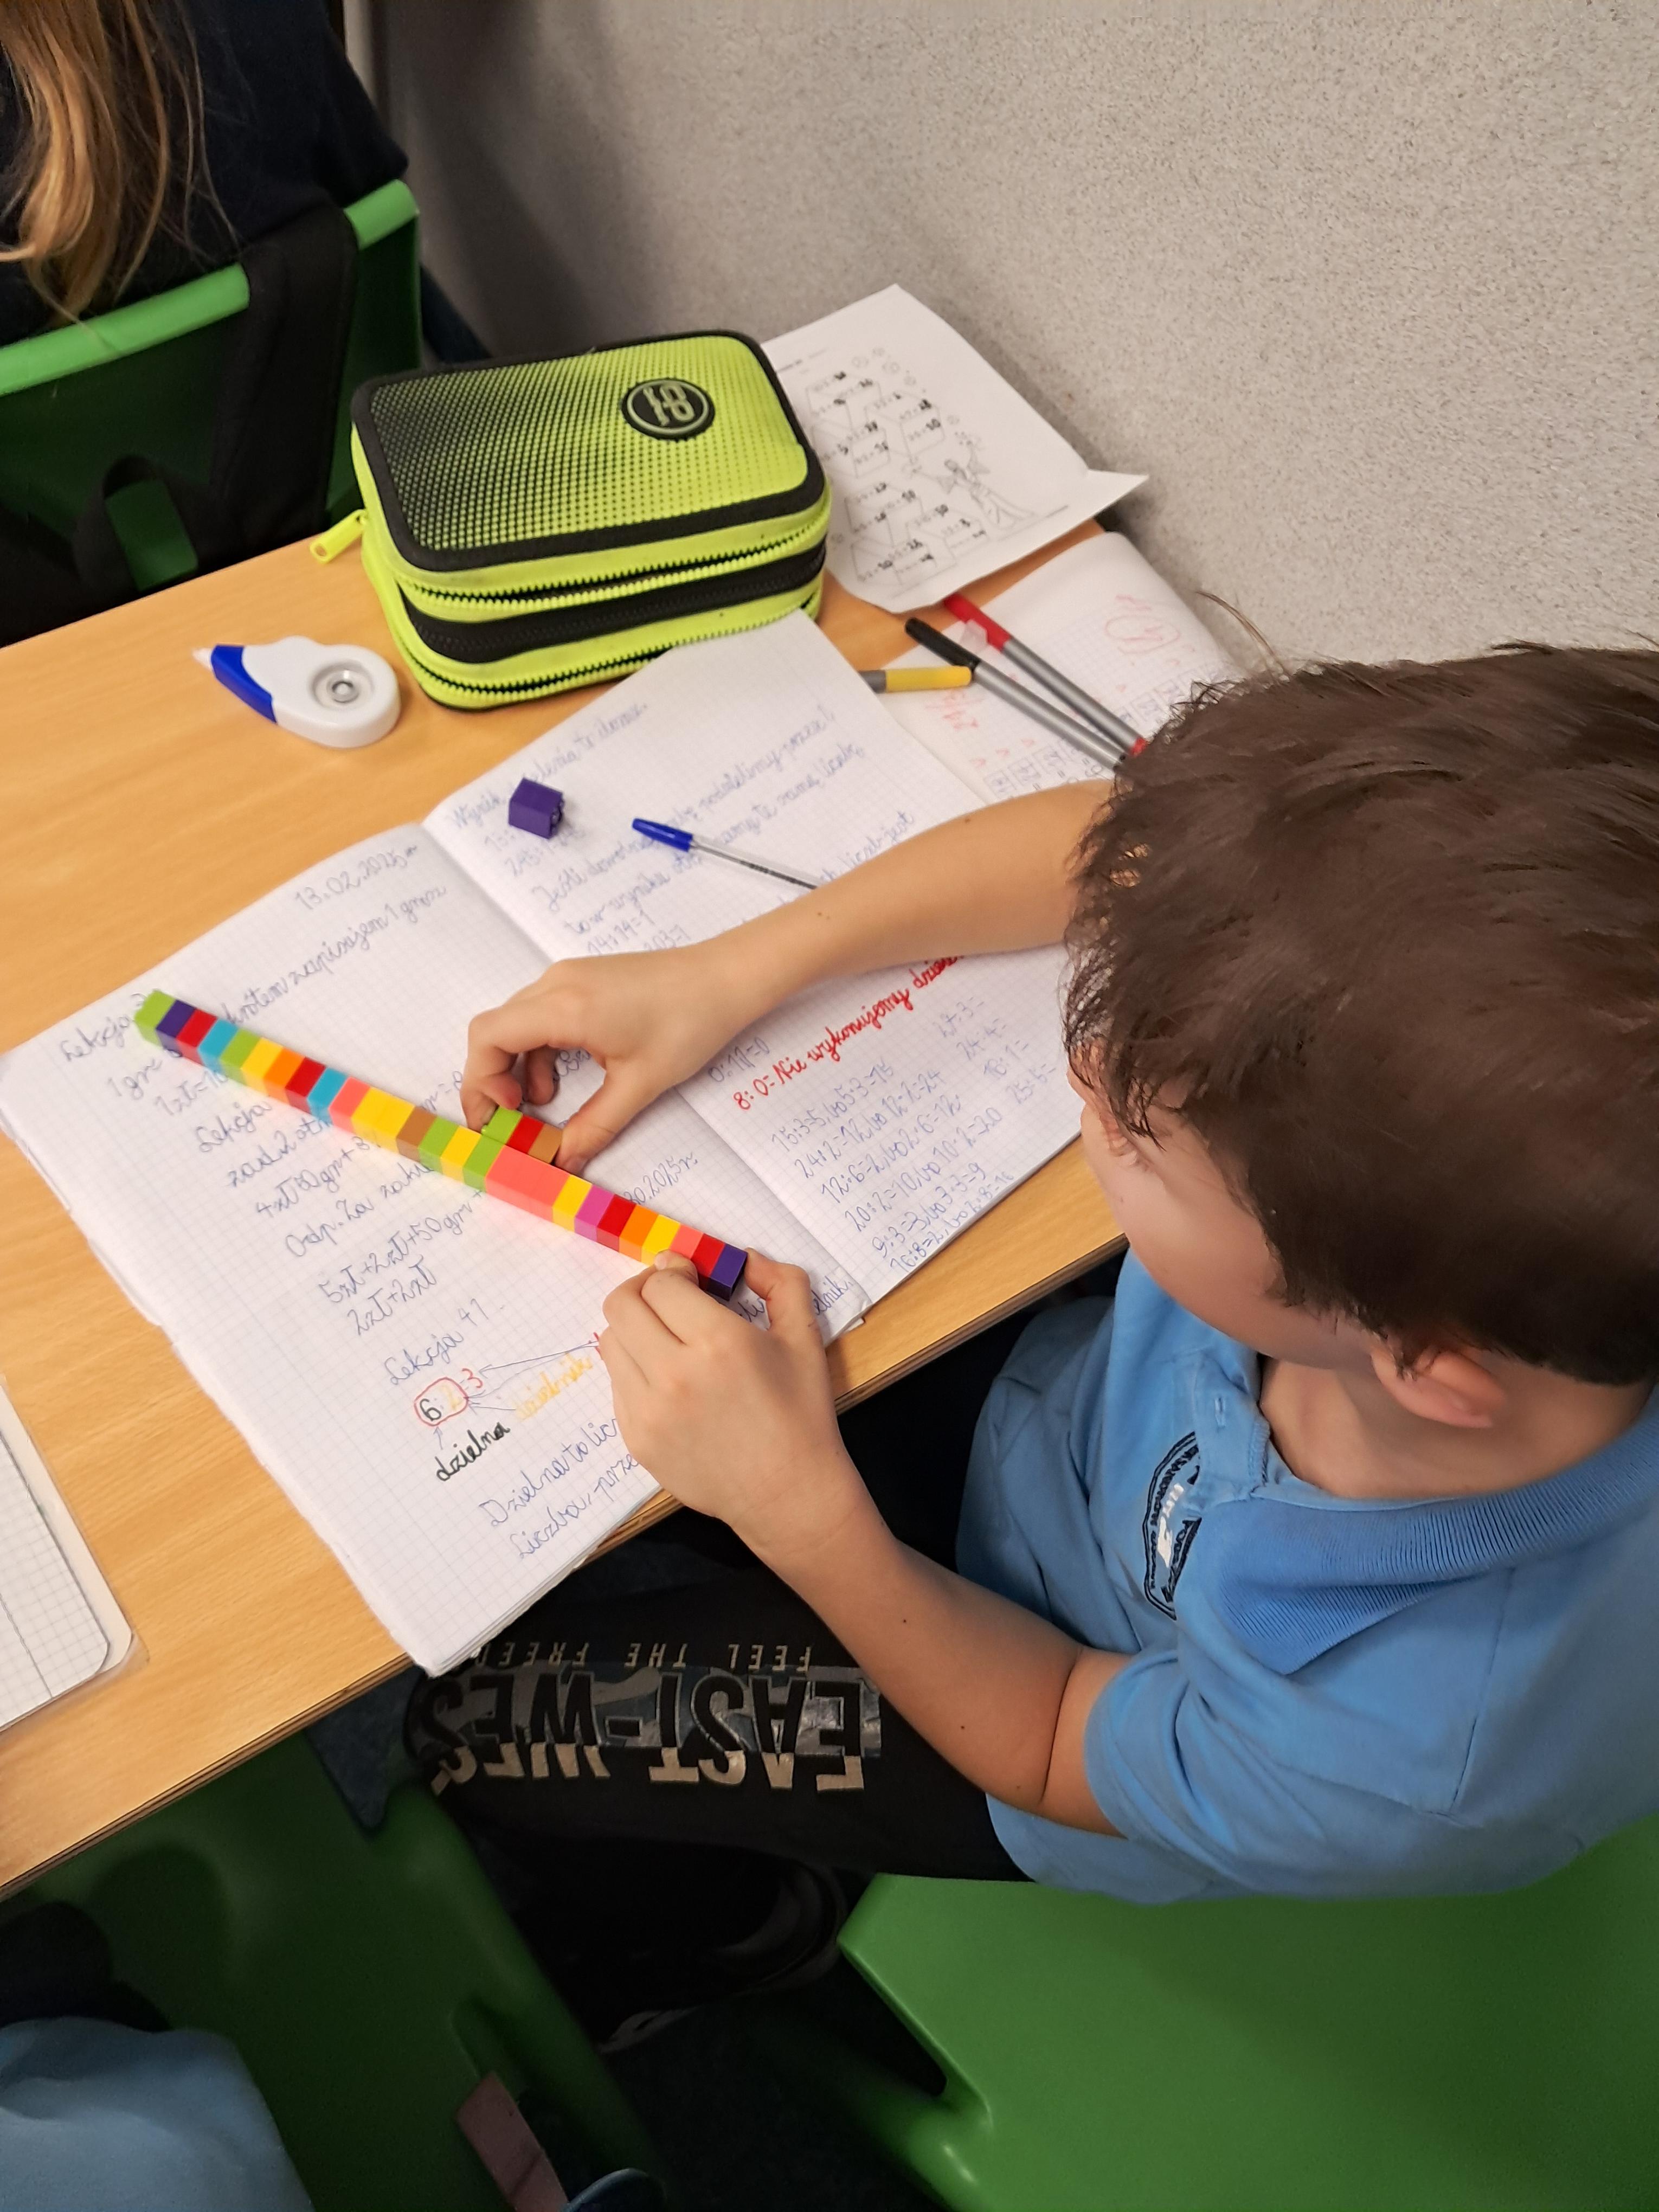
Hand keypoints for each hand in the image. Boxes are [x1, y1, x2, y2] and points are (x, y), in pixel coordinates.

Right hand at [462, 943, 757, 1171]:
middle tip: (509, 1122)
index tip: (501, 1118)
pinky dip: (540, 1051)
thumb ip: (594, 1127)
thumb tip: (562, 1163)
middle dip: (493, 1080)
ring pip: (517, 1024)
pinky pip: (541, 1015)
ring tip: (544, 1104)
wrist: (726, 977)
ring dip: (519, 1067)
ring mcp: (569, 978)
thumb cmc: (690, 1022)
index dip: (480, 1082)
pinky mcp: (583, 981)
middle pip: (495, 1030)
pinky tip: (564, 1080)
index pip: (488, 1038)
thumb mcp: (640, 1085)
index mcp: (564, 1007)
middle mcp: (556, 985)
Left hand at [597, 1251, 867, 1571]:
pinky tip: (668, 1381)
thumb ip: (780, 1282)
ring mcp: (648, 1411)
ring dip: (635, 1329)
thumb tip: (744, 1258)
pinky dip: (635, 1370)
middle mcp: (675, 1374)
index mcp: (719, 1342)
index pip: (661, 1283)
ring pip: (610, 1342)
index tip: (689, 1279)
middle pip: (622, 1306)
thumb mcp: (805, 1338)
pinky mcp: (636, 1439)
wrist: (787, 1494)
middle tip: (667, 1298)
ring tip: (665, 1339)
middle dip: (642, 1290)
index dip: (673, 1271)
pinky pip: (616, 1384)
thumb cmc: (801, 1414)